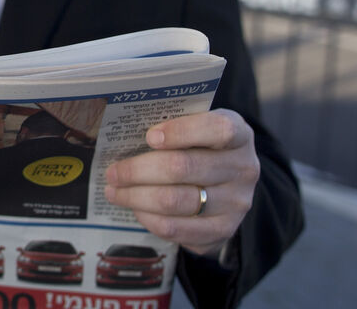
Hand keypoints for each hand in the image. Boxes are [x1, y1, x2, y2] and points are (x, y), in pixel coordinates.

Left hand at [104, 109, 258, 255]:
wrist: (227, 186)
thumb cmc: (202, 148)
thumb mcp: (198, 128)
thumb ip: (174, 126)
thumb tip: (126, 133)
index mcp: (240, 134)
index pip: (218, 129)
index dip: (181, 131)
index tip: (149, 137)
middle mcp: (244, 169)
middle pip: (184, 167)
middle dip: (138, 170)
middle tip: (113, 172)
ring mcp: (236, 204)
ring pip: (175, 201)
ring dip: (136, 196)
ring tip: (114, 191)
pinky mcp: (223, 231)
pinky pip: (176, 228)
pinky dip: (149, 218)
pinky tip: (136, 208)